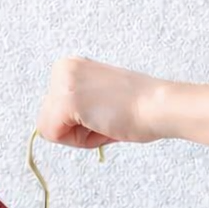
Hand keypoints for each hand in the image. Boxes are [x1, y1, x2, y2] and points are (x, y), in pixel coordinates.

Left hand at [35, 57, 166, 148]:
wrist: (161, 106)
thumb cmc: (138, 108)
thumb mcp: (96, 98)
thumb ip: (74, 106)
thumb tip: (51, 127)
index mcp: (70, 66)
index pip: (52, 111)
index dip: (79, 123)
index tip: (105, 111)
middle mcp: (62, 68)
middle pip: (47, 120)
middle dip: (76, 130)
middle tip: (106, 117)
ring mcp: (63, 82)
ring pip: (49, 129)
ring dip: (78, 136)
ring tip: (105, 120)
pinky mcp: (66, 99)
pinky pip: (54, 135)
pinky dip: (78, 141)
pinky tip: (102, 123)